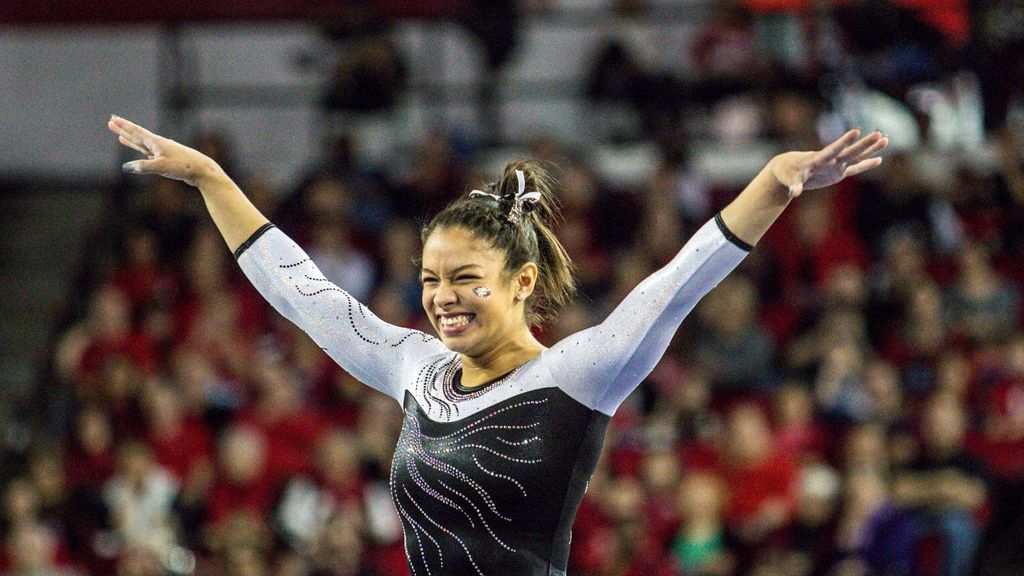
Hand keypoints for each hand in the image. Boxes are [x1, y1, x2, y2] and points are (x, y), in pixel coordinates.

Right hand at [107, 115, 220, 186]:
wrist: (202, 170)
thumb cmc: (183, 166)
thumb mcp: (161, 167)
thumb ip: (144, 166)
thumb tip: (127, 167)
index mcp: (156, 142)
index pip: (136, 132)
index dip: (124, 126)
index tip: (113, 118)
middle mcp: (159, 145)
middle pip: (137, 136)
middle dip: (123, 130)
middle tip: (111, 122)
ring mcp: (163, 152)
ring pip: (143, 145)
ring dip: (131, 141)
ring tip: (120, 136)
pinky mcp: (167, 161)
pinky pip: (150, 154)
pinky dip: (142, 152)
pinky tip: (141, 151)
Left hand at [770, 129, 887, 197]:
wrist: (789, 168)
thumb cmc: (787, 172)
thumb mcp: (789, 179)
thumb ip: (794, 185)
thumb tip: (794, 193)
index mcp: (818, 159)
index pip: (833, 150)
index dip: (844, 141)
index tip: (856, 131)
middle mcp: (830, 160)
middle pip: (850, 151)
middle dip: (864, 144)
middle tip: (879, 134)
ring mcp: (836, 165)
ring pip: (856, 156)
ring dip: (870, 149)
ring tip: (886, 139)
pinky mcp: (838, 172)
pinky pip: (855, 168)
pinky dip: (866, 164)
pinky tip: (879, 159)